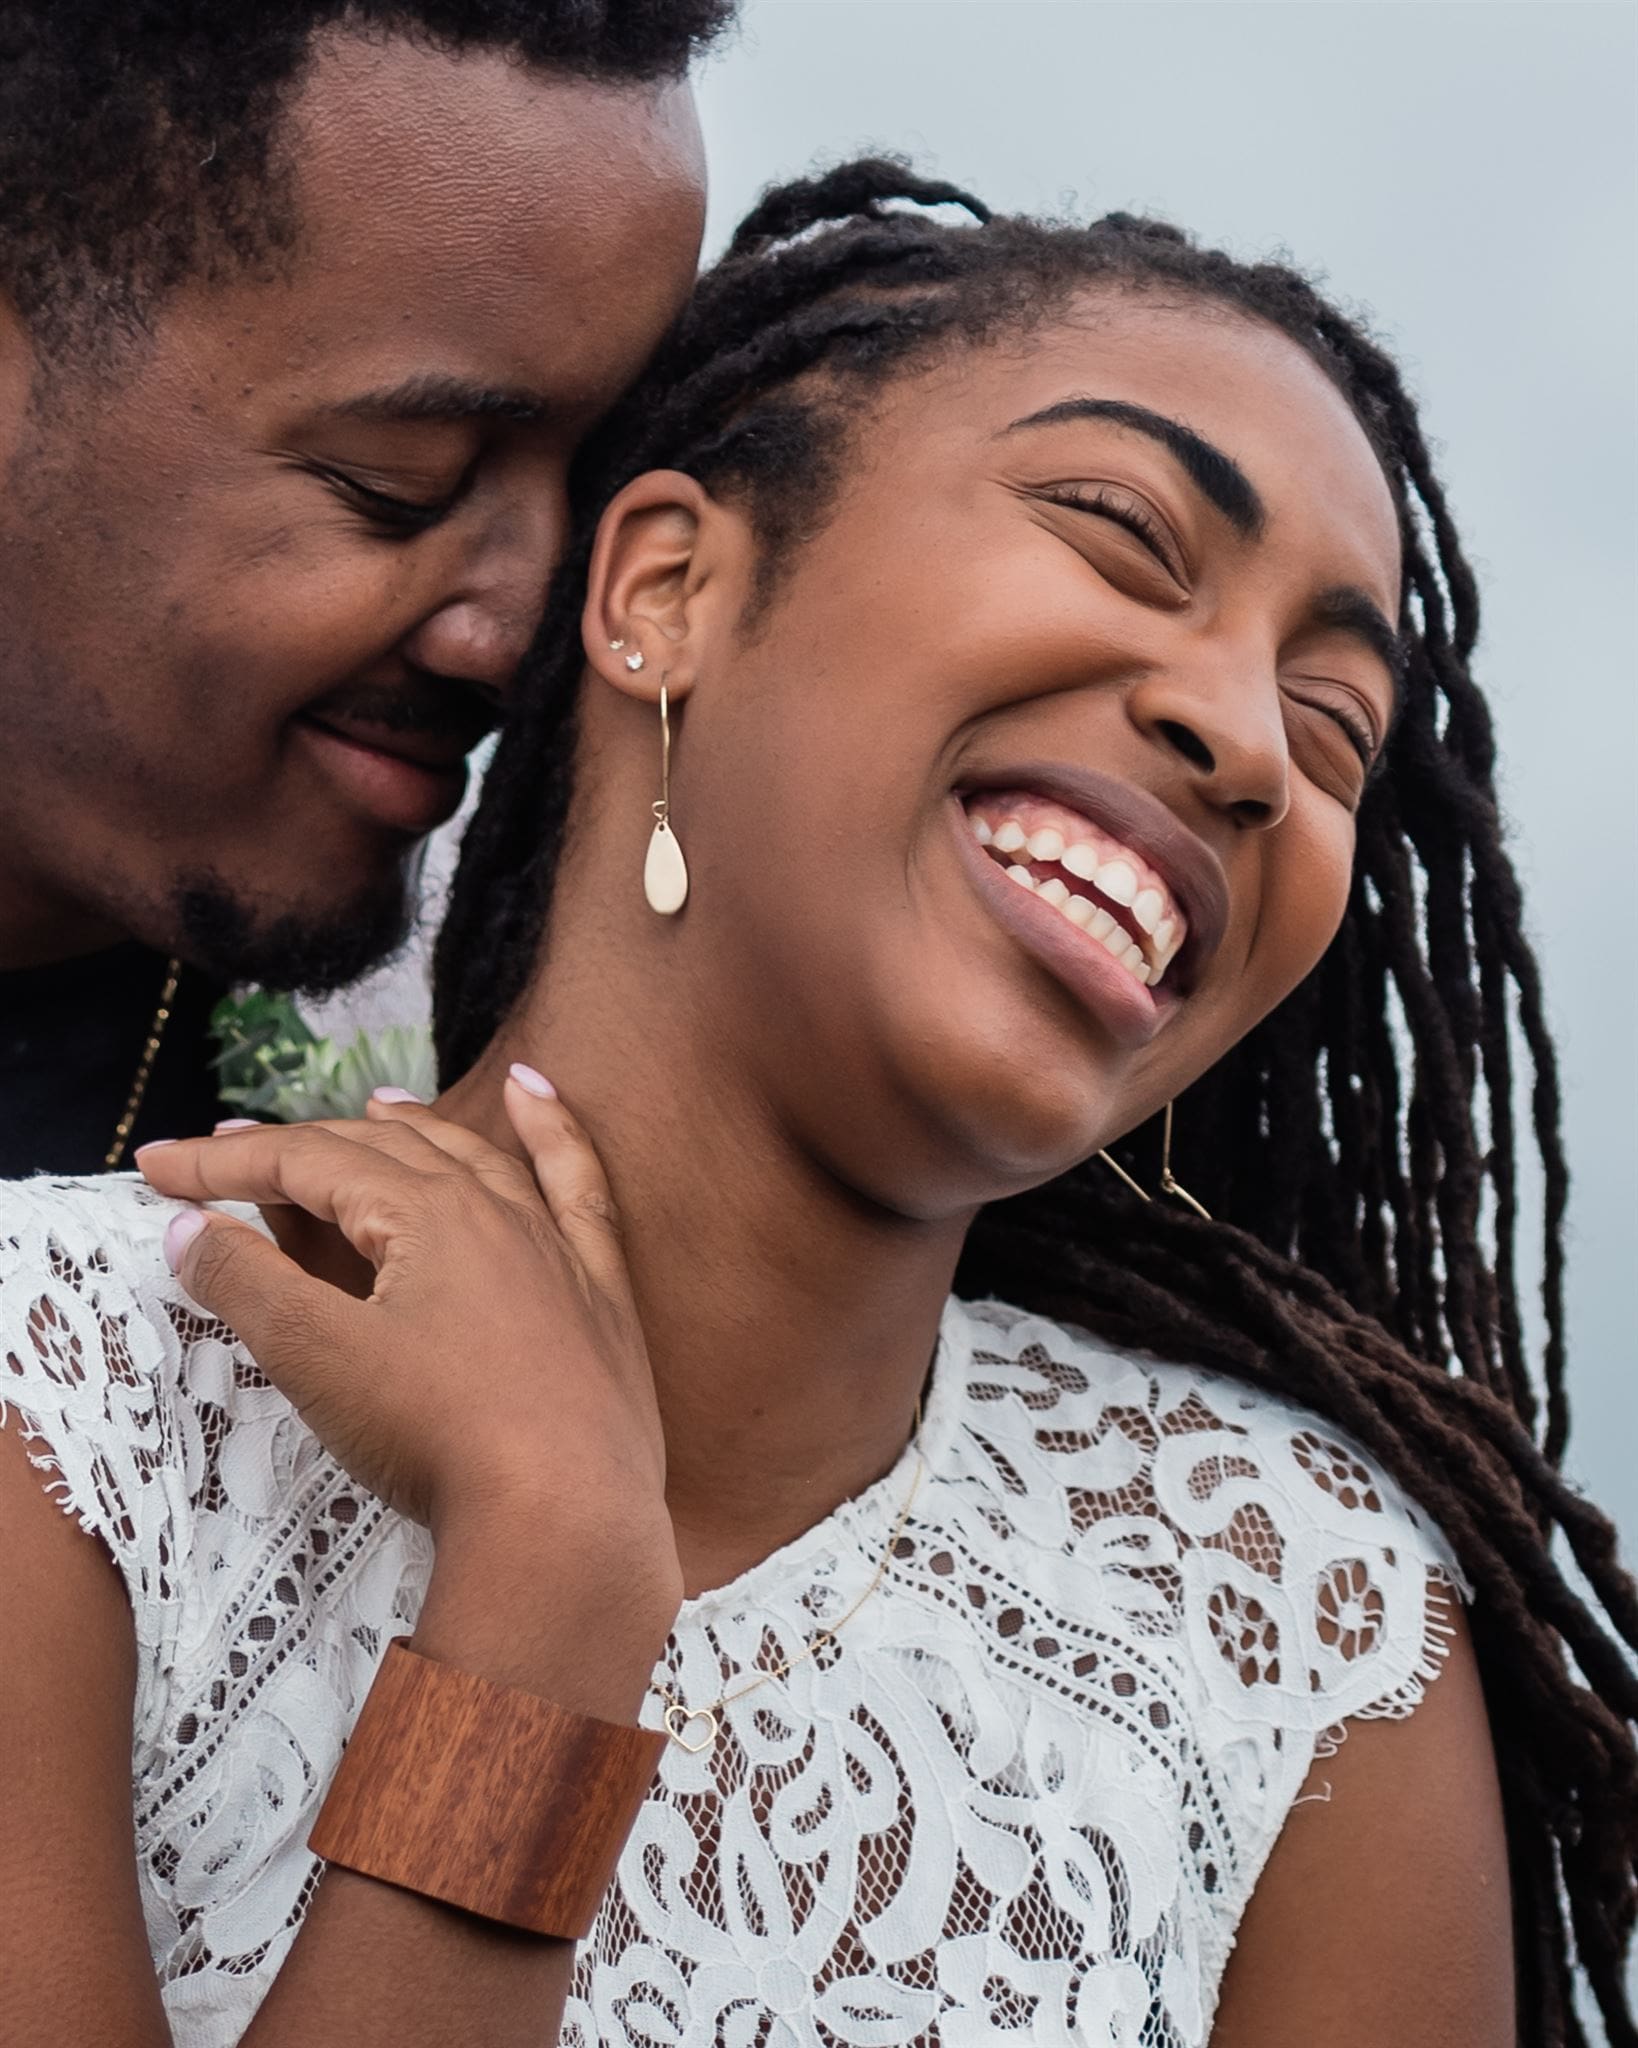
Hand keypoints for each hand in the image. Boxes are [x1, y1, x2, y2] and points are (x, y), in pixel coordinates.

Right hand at [136, 1076, 677, 1601]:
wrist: (563, 1522)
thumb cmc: (440, 1437)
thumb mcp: (320, 1358)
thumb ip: (249, 1284)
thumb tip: (190, 1227)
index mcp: (425, 1213)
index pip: (307, 1163)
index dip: (223, 1163)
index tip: (154, 1166)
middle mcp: (495, 1210)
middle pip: (383, 1155)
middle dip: (299, 1147)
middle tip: (227, 1151)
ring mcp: (554, 1248)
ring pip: (473, 1160)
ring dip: (414, 1129)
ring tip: (375, 1106)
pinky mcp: (599, 1292)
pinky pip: (578, 1185)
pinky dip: (555, 1131)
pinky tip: (536, 1089)